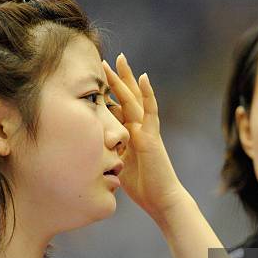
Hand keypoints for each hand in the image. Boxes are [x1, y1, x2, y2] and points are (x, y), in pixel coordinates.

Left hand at [103, 54, 189, 220]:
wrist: (161, 199)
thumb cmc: (143, 187)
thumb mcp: (120, 165)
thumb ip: (112, 152)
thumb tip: (96, 148)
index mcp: (132, 134)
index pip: (120, 108)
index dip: (110, 93)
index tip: (98, 77)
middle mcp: (140, 128)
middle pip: (128, 97)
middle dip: (119, 78)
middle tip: (110, 58)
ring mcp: (147, 130)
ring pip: (135, 99)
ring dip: (127, 79)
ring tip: (120, 59)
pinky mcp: (151, 136)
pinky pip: (150, 111)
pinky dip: (147, 94)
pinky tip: (143, 77)